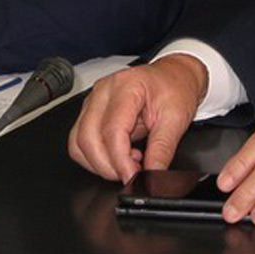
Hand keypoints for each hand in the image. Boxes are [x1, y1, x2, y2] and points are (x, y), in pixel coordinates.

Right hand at [67, 55, 208, 182]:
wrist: (173, 76)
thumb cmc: (175, 88)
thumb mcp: (176, 119)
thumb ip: (162, 149)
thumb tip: (153, 175)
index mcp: (126, 86)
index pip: (112, 130)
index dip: (120, 160)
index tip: (134, 177)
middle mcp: (103, 91)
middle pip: (87, 138)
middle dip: (107, 166)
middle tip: (131, 174)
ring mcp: (93, 100)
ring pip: (78, 142)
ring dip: (98, 163)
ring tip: (126, 163)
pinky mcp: (90, 111)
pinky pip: (79, 140)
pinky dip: (93, 156)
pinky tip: (116, 155)